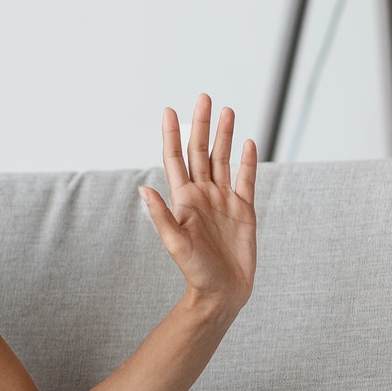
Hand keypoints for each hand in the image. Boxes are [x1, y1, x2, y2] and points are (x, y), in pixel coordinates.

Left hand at [138, 93, 256, 316]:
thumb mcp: (175, 243)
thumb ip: (161, 216)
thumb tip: (143, 188)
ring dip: (225, 135)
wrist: (222, 292)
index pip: (175, 158)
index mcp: (183, 199)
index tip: (169, 110)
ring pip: (224, 160)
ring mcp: (223, 200)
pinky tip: (249, 142)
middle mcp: (202, 195)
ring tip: (228, 111)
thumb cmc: (194, 271)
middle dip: (202, 125)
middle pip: (202, 151)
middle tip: (203, 97)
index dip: (171, 134)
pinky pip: (246, 180)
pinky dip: (247, 161)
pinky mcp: (243, 210)